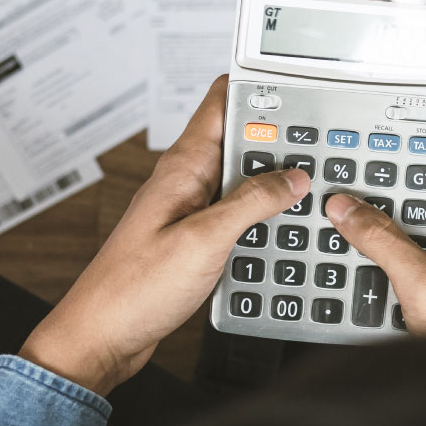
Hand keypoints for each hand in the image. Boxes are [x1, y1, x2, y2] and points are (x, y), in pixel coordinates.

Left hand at [20, 76, 309, 395]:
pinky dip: (262, 217)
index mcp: (183, 166)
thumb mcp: (205, 239)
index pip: (222, 101)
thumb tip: (292, 178)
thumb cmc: (135, 289)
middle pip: (240, 140)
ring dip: (273, 184)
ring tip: (309, 189)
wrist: (105, 336)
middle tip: (320, 150)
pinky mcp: (196, 238)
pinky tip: (282, 230)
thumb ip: (252, 203)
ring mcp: (192, 209)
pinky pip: (237, 214)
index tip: (300, 92)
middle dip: (279, 140)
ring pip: (243, 180)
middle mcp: (187, 181)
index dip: (259, 89)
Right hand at [325, 114, 425, 335]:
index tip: (394, 112)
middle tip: (357, 155)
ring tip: (349, 193)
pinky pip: (411, 233)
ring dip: (386, 200)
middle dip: (396, 161)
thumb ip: (382, 242)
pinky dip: (386, 230)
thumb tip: (346, 208)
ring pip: (418, 202)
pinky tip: (359, 235)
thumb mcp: (424, 285)